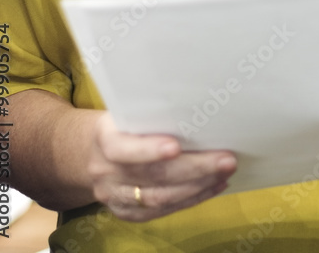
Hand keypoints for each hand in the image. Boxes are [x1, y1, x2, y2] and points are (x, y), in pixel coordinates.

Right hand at [88, 113, 236, 220]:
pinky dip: (192, 198)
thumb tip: (202, 107)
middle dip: (193, 168)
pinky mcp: (126, 212)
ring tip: (225, 172)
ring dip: (198, 185)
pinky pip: (161, 210)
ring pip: (159, 197)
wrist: (93, 152)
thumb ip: (154, 113)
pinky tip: (214, 186)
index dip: (148, 150)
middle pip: (151, 175)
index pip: (122, 148)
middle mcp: (105, 171)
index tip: (176, 147)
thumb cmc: (125, 123)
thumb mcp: (129, 111)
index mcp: (104, 138)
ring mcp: (114, 195)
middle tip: (226, 160)